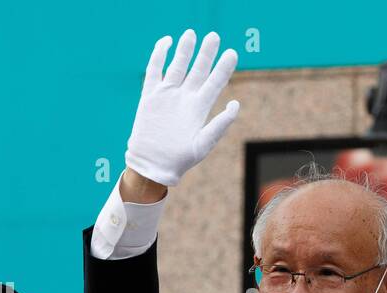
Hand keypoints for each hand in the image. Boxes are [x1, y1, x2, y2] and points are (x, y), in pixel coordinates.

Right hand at [123, 29, 239, 188]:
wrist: (153, 165)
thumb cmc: (180, 159)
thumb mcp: (204, 144)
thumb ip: (220, 125)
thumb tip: (236, 105)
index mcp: (199, 108)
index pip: (215, 83)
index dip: (224, 68)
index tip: (233, 53)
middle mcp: (185, 98)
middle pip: (198, 70)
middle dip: (206, 53)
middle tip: (214, 36)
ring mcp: (167, 95)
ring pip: (177, 66)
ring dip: (184, 50)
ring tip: (191, 33)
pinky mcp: (150, 96)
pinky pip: (154, 70)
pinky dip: (159, 55)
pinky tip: (166, 42)